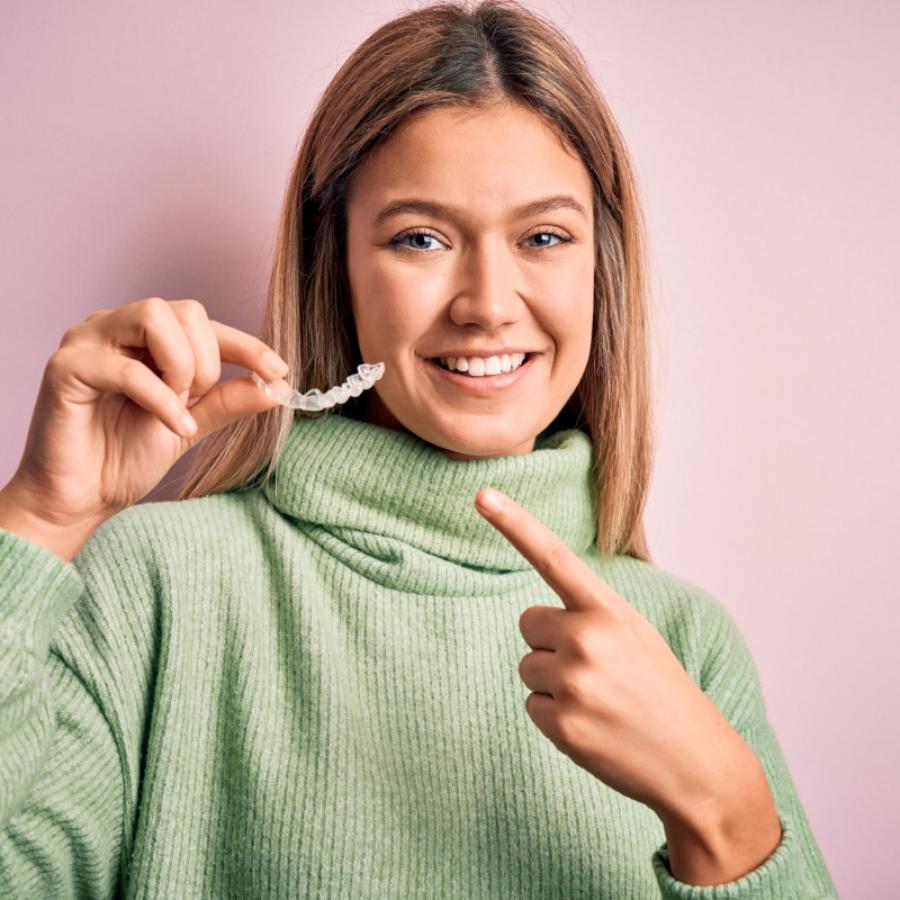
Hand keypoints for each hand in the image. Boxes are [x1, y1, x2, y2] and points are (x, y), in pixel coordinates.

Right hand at [7, 297, 289, 540]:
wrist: (81, 498)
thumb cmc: (125, 457)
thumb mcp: (192, 424)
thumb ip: (228, 400)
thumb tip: (277, 384)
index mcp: (145, 336)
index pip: (204, 323)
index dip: (247, 346)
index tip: (279, 371)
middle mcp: (115, 327)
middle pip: (185, 310)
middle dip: (208, 360)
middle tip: (198, 401)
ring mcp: (87, 341)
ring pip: (154, 316)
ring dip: (182, 366)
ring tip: (179, 407)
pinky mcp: (66, 367)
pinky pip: (127, 368)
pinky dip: (161, 398)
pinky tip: (174, 427)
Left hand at [474, 485, 763, 831]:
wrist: (696, 763)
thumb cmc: (661, 690)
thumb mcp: (636, 635)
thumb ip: (590, 614)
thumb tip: (535, 619)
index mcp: (608, 610)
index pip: (552, 556)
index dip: (515, 523)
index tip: (482, 495)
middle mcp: (587, 638)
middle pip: (528, 623)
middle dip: (551, 643)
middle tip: (597, 671)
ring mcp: (573, 682)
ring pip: (528, 667)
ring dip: (554, 684)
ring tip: (600, 701)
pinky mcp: (562, 724)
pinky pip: (532, 706)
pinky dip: (555, 718)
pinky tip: (593, 727)